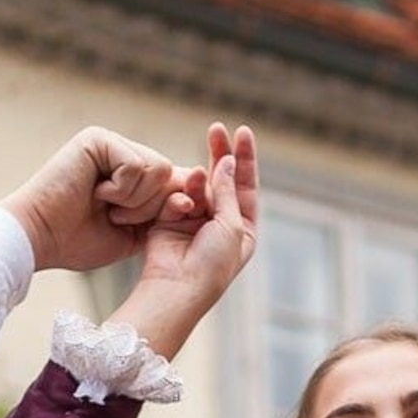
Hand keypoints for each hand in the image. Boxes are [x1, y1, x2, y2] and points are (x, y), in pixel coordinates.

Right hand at [4, 127, 189, 274]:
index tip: (165, 218)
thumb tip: (192, 191)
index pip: (172, 180)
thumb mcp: (133, 233)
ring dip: (136, 200)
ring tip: (106, 205)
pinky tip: (95, 193)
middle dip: (150, 207)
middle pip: (170, 174)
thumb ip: (161, 213)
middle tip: (117, 217)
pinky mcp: (98, 138)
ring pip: (158, 168)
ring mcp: (110, 143)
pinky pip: (136, 165)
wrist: (39, 239)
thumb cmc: (78, 241)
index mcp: (131, 174)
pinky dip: (121, 190)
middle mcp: (122, 153)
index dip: (174, 203)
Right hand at [109, 124, 259, 365]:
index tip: (242, 131)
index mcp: (243, 228)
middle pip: (223, 180)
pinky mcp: (170, 222)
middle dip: (220, 154)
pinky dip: (180, 193)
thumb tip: (227, 160)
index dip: (245, 158)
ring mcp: (195, 222)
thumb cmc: (211, 265)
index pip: (247, 185)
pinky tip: (183, 198)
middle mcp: (220, 223)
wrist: (177, 289)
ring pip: (199, 187)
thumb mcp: (230, 225)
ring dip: (199, 179)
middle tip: (216, 128)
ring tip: (198, 176)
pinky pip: (177, 197)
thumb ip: (228, 191)